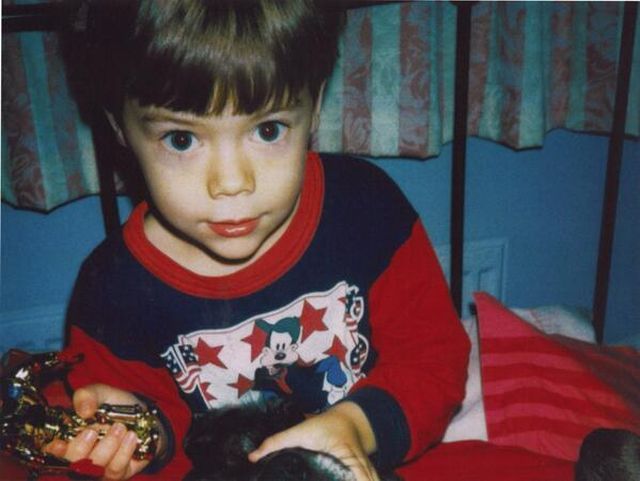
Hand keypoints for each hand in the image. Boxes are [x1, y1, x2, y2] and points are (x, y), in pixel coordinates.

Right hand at [46, 384, 160, 479]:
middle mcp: (82, 458)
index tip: (58, 444)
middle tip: (93, 431)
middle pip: (72, 466)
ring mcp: (99, 469)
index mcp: (69, 440)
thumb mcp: (101, 393)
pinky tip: (131, 436)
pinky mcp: (118, 473)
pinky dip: (124, 452)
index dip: (53, 452)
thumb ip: (87, 396)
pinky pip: (116, 470)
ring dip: (108, 447)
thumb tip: (84, 410)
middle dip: (80, 449)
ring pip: (96, 469)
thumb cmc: (117, 406)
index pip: (53, 454)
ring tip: (119, 427)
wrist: (146, 415)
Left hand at [249, 401, 379, 480]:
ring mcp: (364, 466)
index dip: (360, 478)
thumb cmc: (322, 425)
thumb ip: (276, 443)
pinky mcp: (365, 470)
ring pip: (372, 480)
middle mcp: (357, 460)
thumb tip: (252, 457)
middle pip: (367, 479)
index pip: (356, 471)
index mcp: (343, 451)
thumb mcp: (299, 431)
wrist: (347, 418)